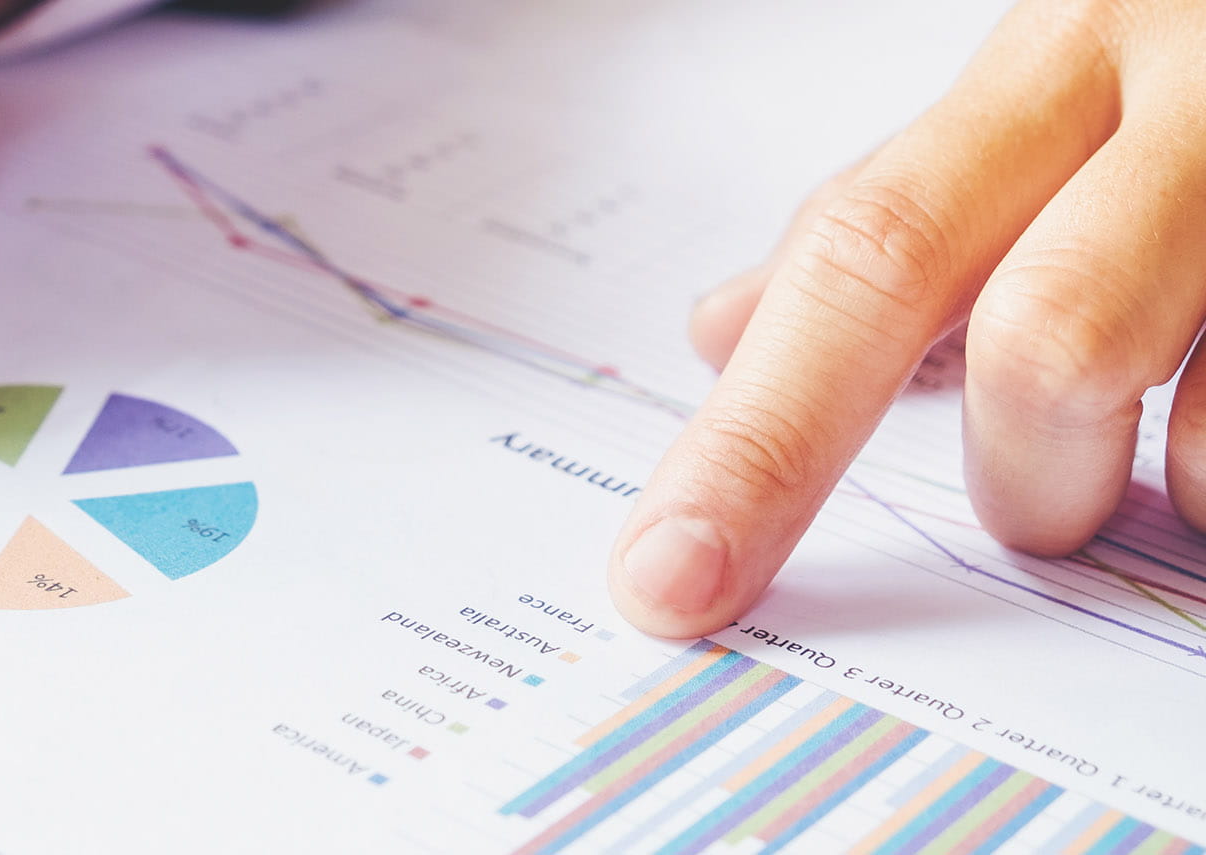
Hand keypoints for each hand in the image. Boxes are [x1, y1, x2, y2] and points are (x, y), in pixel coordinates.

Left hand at [608, 0, 1205, 635]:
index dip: (754, 439)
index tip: (669, 577)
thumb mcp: (1048, 95)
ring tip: (1174, 450)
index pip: (859, 258)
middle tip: (1042, 491)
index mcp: (1056, 58)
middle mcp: (1198, 95)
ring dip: (1167, 493)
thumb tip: (720, 329)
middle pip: (1045, 346)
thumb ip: (900, 210)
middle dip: (1024, 480)